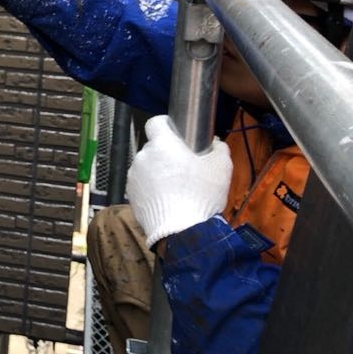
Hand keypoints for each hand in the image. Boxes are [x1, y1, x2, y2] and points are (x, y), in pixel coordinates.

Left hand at [127, 115, 232, 247]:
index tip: (176, 132)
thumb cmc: (201, 195)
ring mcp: (134, 176)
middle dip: (166, 154)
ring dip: (158, 172)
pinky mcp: (131, 194)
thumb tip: (214, 143)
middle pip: (154, 147)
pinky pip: (142, 184)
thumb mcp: (221, 167)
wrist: (181, 230)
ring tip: (176, 187)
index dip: (166, 125)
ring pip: (147, 166)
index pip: (156, 122)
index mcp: (162, 144)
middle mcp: (143, 156)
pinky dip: (151, 188)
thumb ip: (218, 148)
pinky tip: (167, 200)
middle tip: (183, 167)